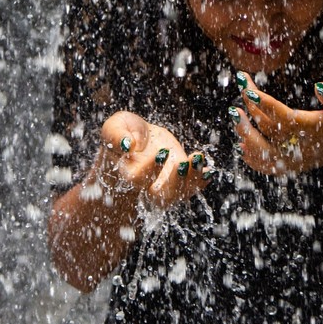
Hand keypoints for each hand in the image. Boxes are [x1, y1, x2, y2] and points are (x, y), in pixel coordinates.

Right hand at [97, 111, 211, 209]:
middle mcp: (145, 185)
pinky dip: (200, 181)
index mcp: (127, 173)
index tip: (162, 152)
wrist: (135, 142)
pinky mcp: (176, 181)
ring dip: (191, 180)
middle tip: (182, 163)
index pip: (137, 179)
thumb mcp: (114, 127)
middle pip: (160, 196)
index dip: (150, 168)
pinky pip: (189, 189)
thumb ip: (116, 134)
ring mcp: (163, 185)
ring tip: (198, 158)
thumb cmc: (123, 134)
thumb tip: (129, 144)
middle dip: (174, 182)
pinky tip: (208, 169)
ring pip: (177, 195)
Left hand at [229, 73, 322, 175]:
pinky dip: (252, 157)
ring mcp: (296, 160)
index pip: (283, 117)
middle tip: (242, 89)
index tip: (247, 88)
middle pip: (268, 132)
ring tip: (236, 114)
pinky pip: (267, 167)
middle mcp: (303, 148)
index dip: (263, 103)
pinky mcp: (294, 166)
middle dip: (250, 111)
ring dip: (245, 134)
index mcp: (315, 129)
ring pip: (262, 153)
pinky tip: (242, 141)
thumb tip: (318, 87)